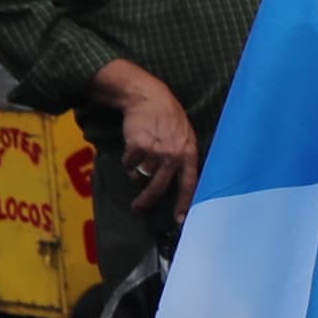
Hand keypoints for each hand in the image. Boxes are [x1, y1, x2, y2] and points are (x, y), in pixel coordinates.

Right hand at [115, 74, 202, 214]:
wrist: (148, 96)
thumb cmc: (169, 117)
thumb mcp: (185, 136)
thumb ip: (184, 157)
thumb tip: (180, 183)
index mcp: (189, 154)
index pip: (189, 185)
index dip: (184, 204)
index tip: (180, 221)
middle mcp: (173, 155)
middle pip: (159, 187)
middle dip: (147, 200)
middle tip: (138, 207)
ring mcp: (155, 151)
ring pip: (140, 175)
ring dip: (136, 173)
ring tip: (138, 160)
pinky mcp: (137, 146)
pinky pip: (129, 164)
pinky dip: (127, 160)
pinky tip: (132, 147)